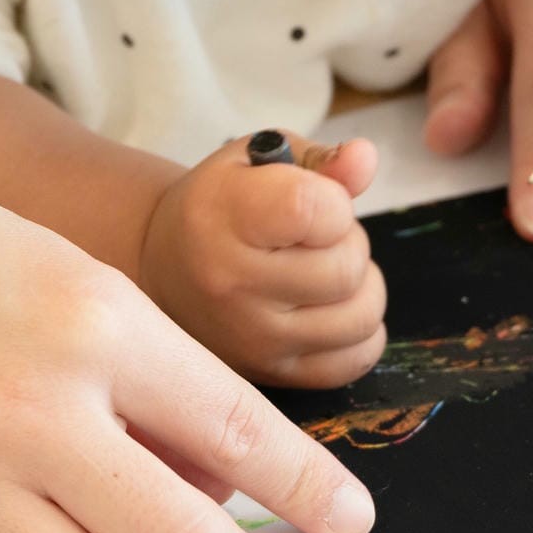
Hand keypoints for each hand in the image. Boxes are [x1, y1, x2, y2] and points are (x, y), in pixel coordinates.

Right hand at [139, 132, 386, 388]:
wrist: (167, 267)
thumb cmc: (224, 204)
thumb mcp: (259, 160)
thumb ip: (321, 159)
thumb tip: (366, 158)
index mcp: (223, 215)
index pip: (314, 210)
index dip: (333, 202)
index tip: (312, 202)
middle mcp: (232, 284)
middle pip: (346, 268)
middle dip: (347, 244)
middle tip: (315, 239)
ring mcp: (253, 338)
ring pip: (361, 316)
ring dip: (360, 288)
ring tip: (322, 272)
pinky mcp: (274, 374)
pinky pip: (356, 358)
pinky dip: (361, 333)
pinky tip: (331, 309)